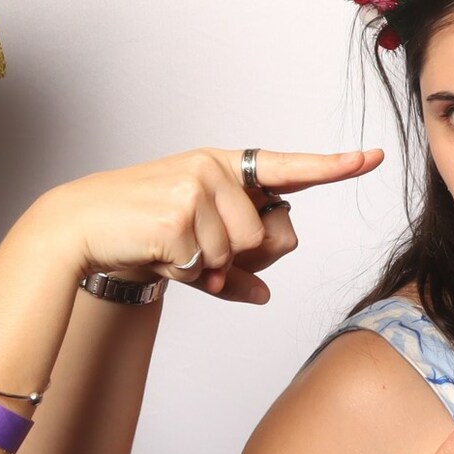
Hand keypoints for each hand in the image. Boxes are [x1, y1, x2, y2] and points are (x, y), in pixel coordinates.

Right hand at [39, 147, 379, 302]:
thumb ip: (235, 268)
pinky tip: (160, 253)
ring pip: (240, 252)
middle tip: (199, 254)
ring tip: (173, 249)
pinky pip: (208, 264)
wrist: (81, 227)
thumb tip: (265, 296)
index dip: (333, 166)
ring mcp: (196, 186)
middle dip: (242, 259)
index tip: (372, 157)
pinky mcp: (179, 211)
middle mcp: (213, 168)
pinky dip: (187, 273)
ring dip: (209, 268)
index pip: (288, 168)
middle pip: (269, 235)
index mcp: (224, 167)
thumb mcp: (195, 248)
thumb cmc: (143, 235)